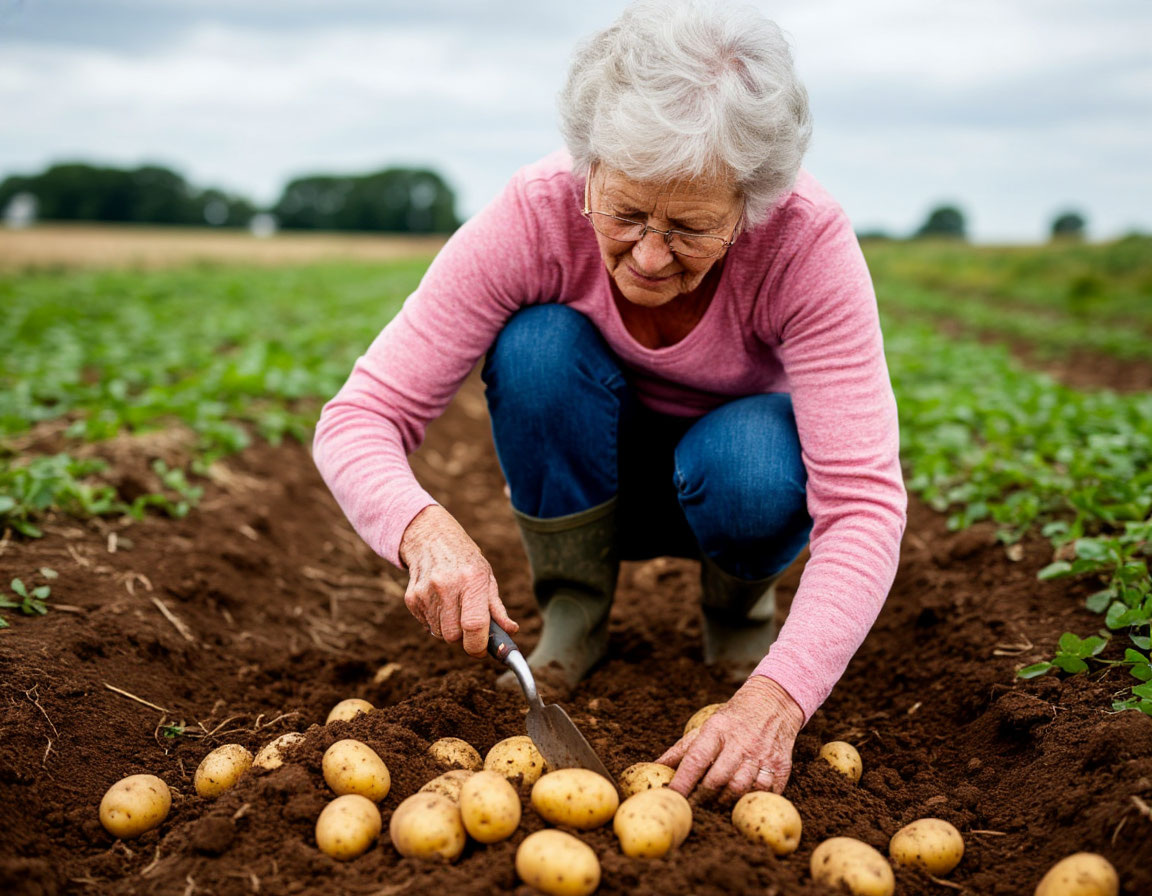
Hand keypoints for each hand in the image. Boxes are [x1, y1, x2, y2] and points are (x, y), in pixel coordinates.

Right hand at [398, 505, 518, 656]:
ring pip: (439, 634)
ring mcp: (426, 592)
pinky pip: (427, 625)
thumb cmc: (465, 560)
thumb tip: (510, 631)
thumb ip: (497, 608)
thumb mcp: (486, 577)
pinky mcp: (411, 598)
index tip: (482, 651)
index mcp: (471, 580)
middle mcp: (446, 586)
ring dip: (449, 629)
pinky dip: (436, 621)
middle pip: (454, 636)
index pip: (473, 625)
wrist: (431, 538)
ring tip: (454, 607)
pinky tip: (439, 602)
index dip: (478, 646)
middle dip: (464, 639)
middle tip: (469, 626)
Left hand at [657, 676, 803, 801]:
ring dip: (724, 803)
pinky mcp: (780, 767)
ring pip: (740, 789)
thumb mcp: (706, 726)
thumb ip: (681, 750)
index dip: (683, 782)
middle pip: (718, 779)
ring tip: (714, 807)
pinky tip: (740, 802)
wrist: (773, 703)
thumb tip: (653, 767)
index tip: (672, 797)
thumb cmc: (732, 720)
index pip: (696, 759)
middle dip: (702, 798)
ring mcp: (762, 755)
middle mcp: (741, 742)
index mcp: (718, 729)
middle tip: (692, 808)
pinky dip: (749, 801)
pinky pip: (764, 792)